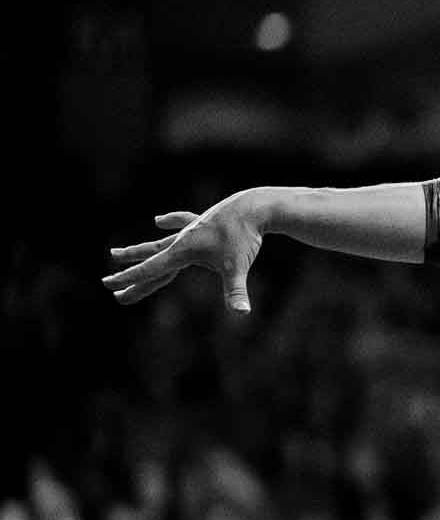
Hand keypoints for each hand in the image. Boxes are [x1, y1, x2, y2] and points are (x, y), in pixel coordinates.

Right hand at [102, 191, 269, 313]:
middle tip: (107, 282)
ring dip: (141, 250)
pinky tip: (159, 220)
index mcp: (182, 252)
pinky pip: (183, 223)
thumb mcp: (237, 267)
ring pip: (161, 243)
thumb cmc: (244, 237)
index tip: (108, 285)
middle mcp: (181, 240)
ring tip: (116, 253)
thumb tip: (242, 312)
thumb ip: (236, 291)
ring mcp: (192, 230)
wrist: (254, 206)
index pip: (151, 270)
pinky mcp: (204, 221)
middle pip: (150, 260)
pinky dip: (172, 221)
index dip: (130, 280)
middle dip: (129, 272)